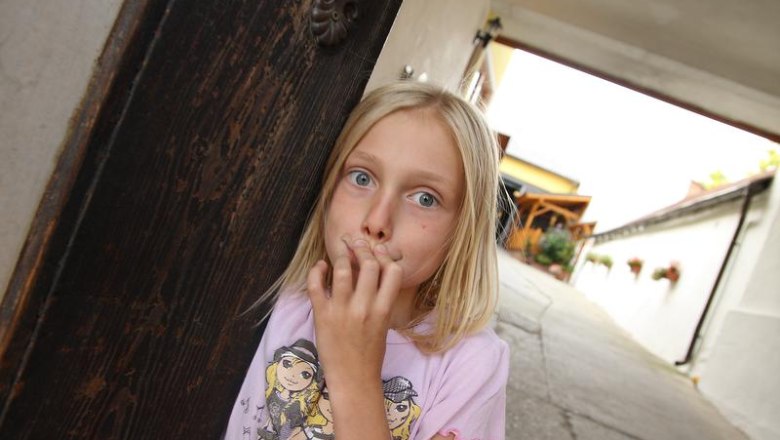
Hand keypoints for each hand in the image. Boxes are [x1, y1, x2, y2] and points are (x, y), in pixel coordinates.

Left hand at [307, 236, 402, 387]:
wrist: (354, 380)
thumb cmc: (370, 353)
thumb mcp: (384, 324)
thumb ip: (381, 299)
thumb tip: (378, 272)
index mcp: (384, 310)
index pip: (393, 271)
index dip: (386, 255)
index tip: (377, 249)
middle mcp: (365, 307)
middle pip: (369, 264)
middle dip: (362, 248)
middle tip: (356, 242)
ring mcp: (342, 311)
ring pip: (343, 270)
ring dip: (342, 256)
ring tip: (341, 251)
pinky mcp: (323, 316)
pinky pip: (316, 286)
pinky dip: (317, 271)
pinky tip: (320, 266)